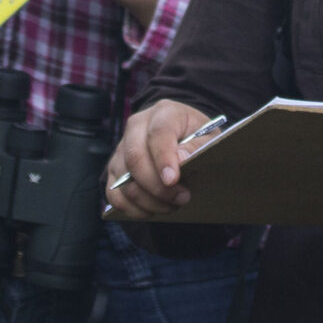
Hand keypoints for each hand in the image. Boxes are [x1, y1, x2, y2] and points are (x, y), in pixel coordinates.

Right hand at [106, 99, 211, 218]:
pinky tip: (152, 210)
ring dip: (149, 201)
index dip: (163, 159)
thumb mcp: (209, 137)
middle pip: (135, 158)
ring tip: (172, 205)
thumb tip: (180, 159)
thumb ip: (198, 146)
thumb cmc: (197, 137)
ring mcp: (121, 148)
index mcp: (163, 112)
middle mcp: (136, 126)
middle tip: (182, 199)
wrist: (181, 136)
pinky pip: (114, 194)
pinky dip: (132, 209)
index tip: (173, 181)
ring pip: (124, 179)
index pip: (158, 134)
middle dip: (157, 187)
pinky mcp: (114, 169)